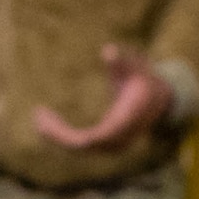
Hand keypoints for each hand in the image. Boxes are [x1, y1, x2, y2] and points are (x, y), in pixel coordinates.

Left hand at [34, 44, 173, 150]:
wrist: (160, 98)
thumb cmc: (143, 77)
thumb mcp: (135, 66)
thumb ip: (122, 61)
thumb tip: (108, 51)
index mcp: (125, 121)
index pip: (96, 138)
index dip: (72, 137)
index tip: (49, 124)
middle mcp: (119, 138)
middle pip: (82, 145)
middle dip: (58, 134)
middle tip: (38, 113)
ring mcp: (113, 145)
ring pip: (79, 147)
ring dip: (57, 134)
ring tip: (39, 114)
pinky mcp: (106, 145)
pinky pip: (80, 145)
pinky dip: (63, 135)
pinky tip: (47, 119)